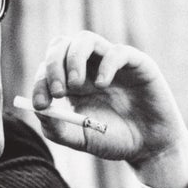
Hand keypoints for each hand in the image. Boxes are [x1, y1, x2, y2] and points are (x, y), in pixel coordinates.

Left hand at [32, 31, 187, 187]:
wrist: (149, 147)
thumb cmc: (113, 141)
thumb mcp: (80, 139)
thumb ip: (56, 128)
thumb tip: (38, 110)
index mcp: (71, 83)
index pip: (47, 68)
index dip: (40, 82)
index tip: (40, 104)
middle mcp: (88, 68)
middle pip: (61, 45)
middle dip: (53, 65)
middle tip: (58, 92)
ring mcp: (110, 63)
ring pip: (85, 39)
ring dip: (74, 59)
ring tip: (76, 85)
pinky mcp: (135, 62)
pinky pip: (117, 51)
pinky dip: (105, 65)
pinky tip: (103, 85)